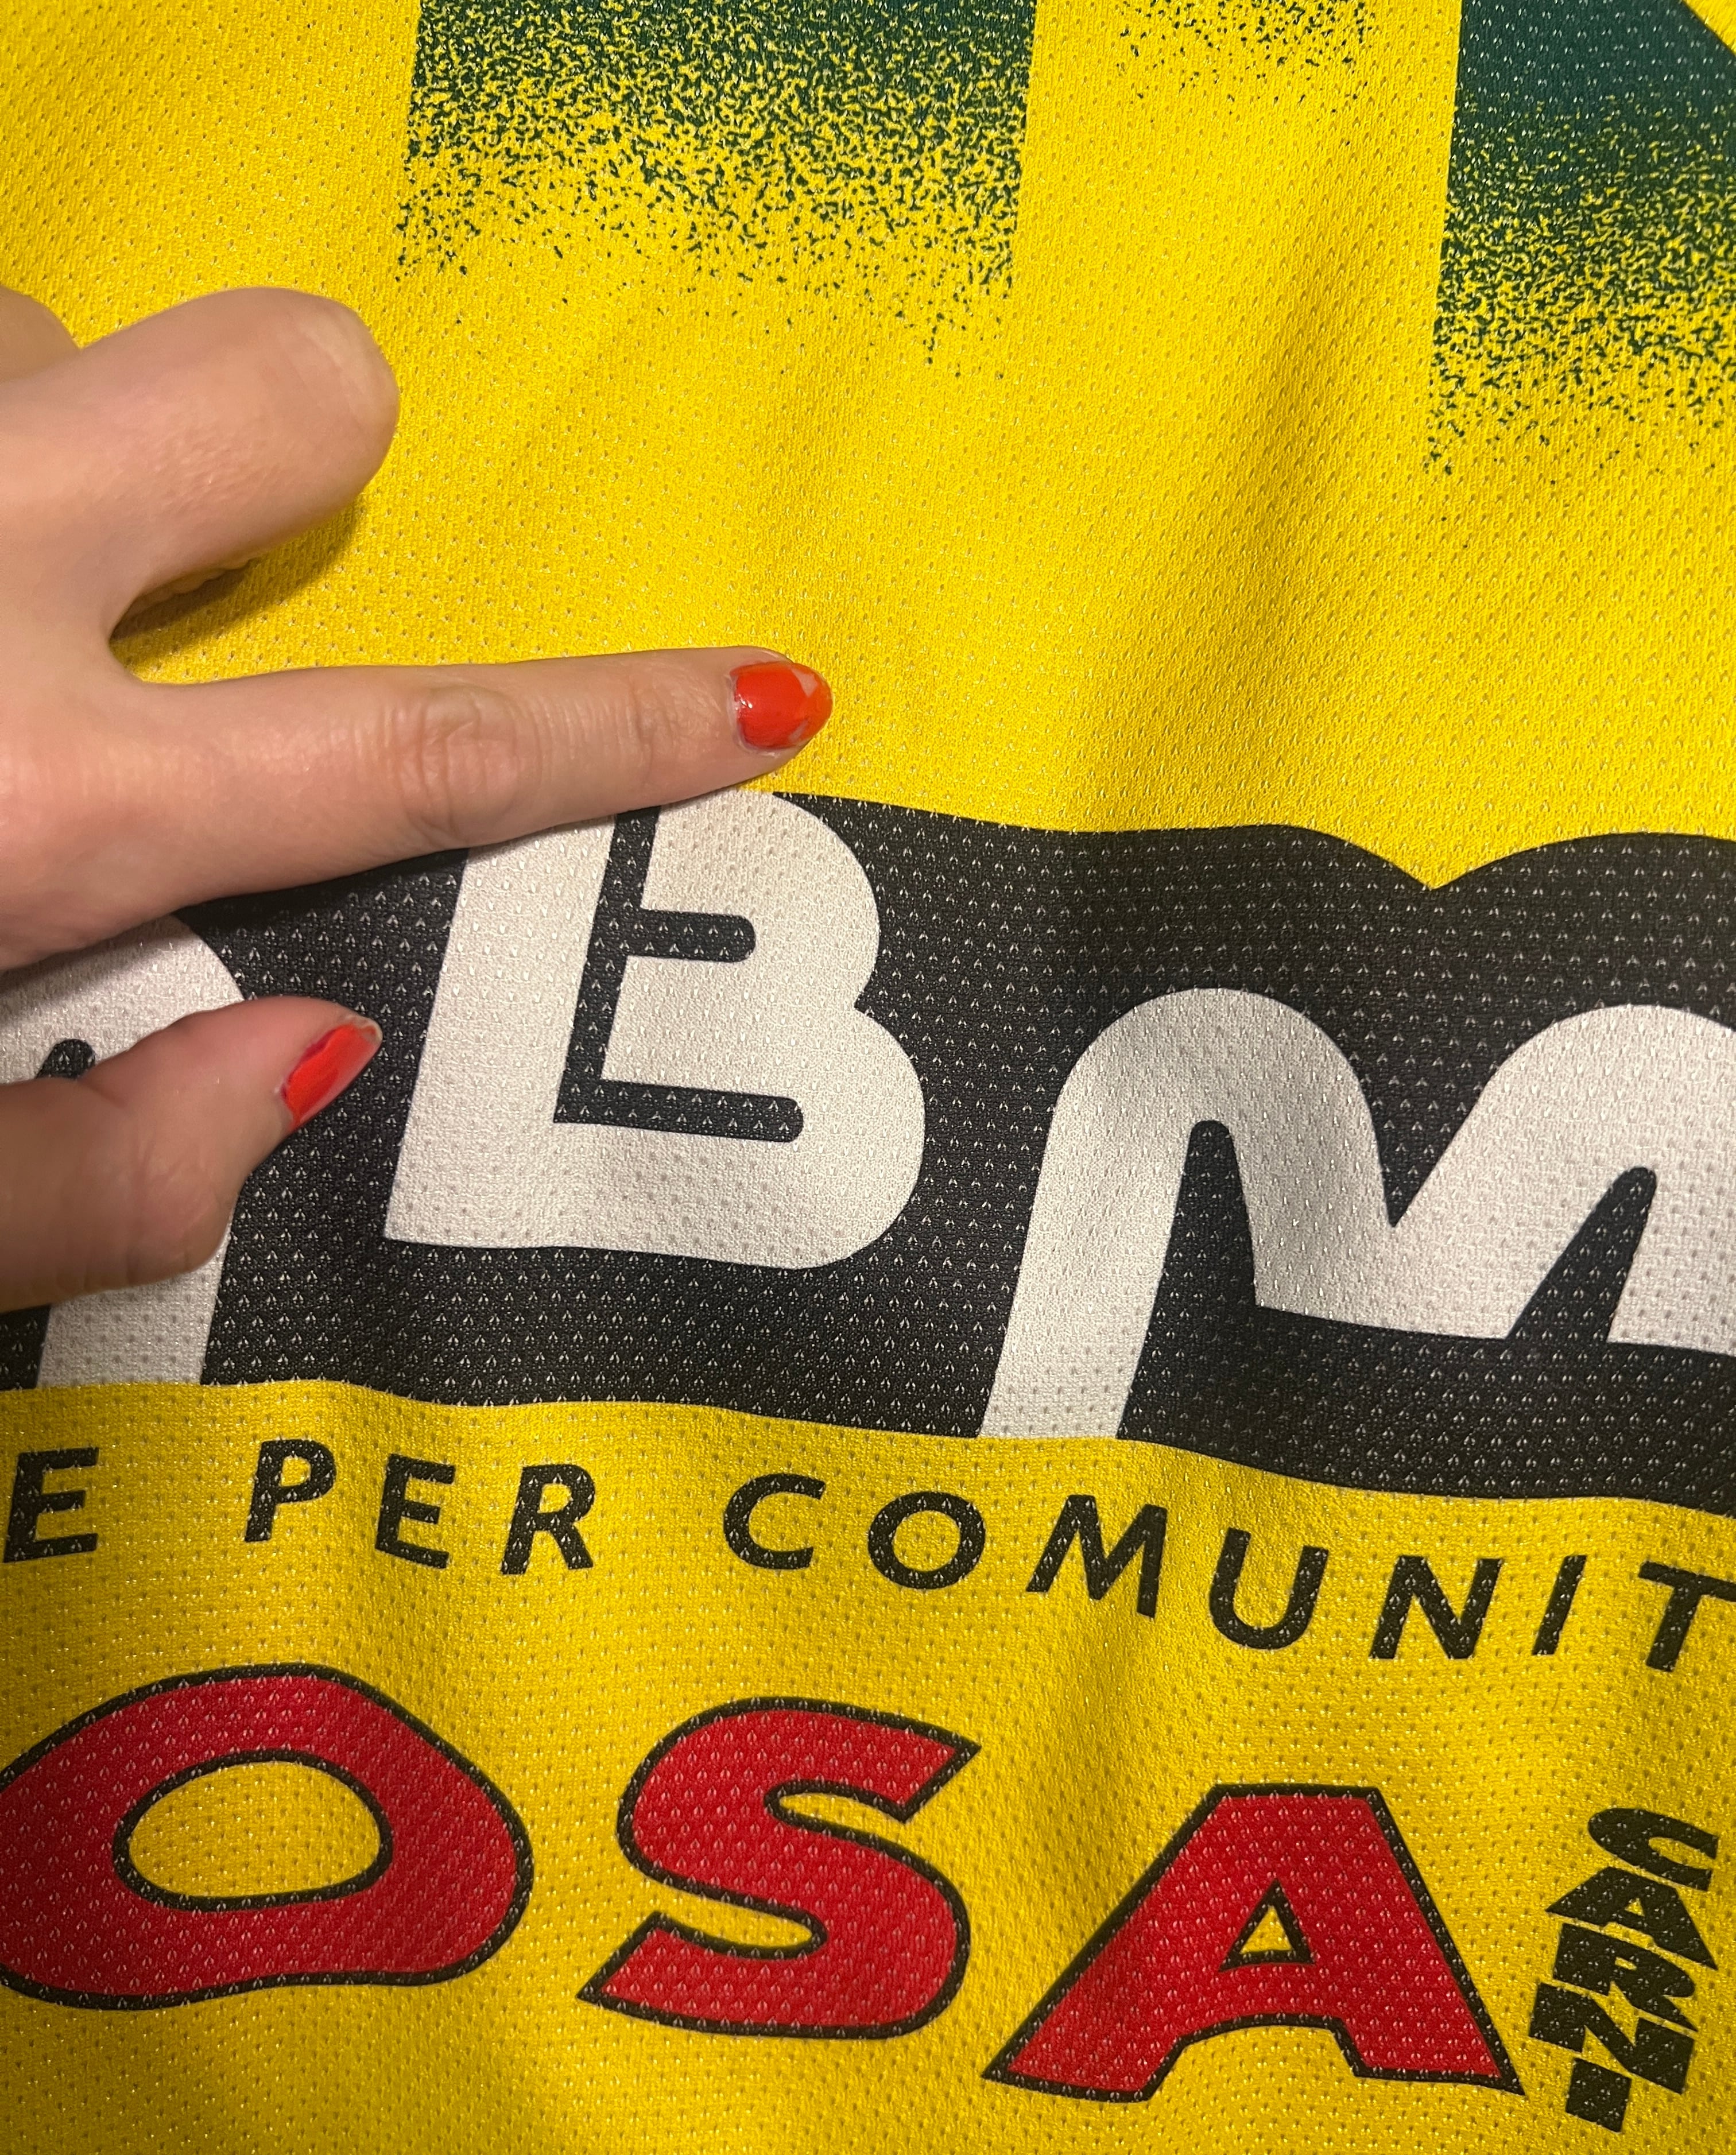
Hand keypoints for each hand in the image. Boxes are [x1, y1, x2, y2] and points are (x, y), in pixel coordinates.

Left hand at [0, 283, 830, 1315]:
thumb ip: (81, 1181)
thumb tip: (320, 1066)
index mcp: (22, 810)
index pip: (406, 755)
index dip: (614, 733)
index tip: (766, 696)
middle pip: (290, 380)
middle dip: (299, 450)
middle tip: (175, 582)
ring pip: (64, 329)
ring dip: (57, 447)